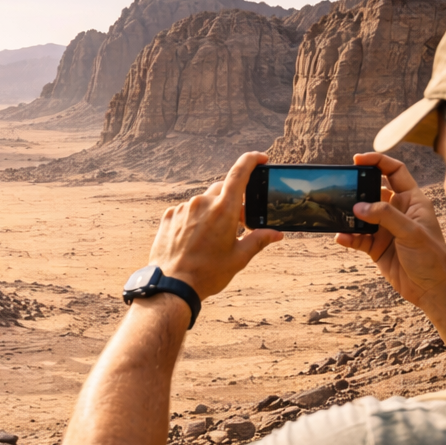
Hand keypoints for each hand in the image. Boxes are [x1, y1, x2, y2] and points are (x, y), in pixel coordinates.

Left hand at [147, 152, 281, 299]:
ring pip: (203, 201)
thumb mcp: (238, 258)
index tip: (260, 158)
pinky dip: (194, 219)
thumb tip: (276, 234)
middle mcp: (202, 203)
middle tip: (236, 223)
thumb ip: (258, 240)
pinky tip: (194, 240)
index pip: (240, 172)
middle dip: (232, 201)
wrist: (172, 286)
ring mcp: (183, 208)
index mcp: (224, 210)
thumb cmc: (208, 274)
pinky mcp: (169, 216)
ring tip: (211, 239)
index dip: (252, 160)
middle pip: (222, 189)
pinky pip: (186, 210)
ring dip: (211, 212)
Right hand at [336, 152, 445, 310]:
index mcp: (412, 200)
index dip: (378, 161)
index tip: (358, 160)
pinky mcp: (376, 248)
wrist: (433, 289)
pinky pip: (357, 237)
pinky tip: (342, 237)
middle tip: (343, 189)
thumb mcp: (412, 232)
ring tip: (339, 215)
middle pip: (373, 191)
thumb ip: (386, 216)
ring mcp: (385, 230)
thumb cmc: (432, 257)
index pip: (395, 171)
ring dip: (350, 215)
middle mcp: (397, 212)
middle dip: (357, 189)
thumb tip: (359, 206)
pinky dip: (348, 237)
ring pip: (362, 215)